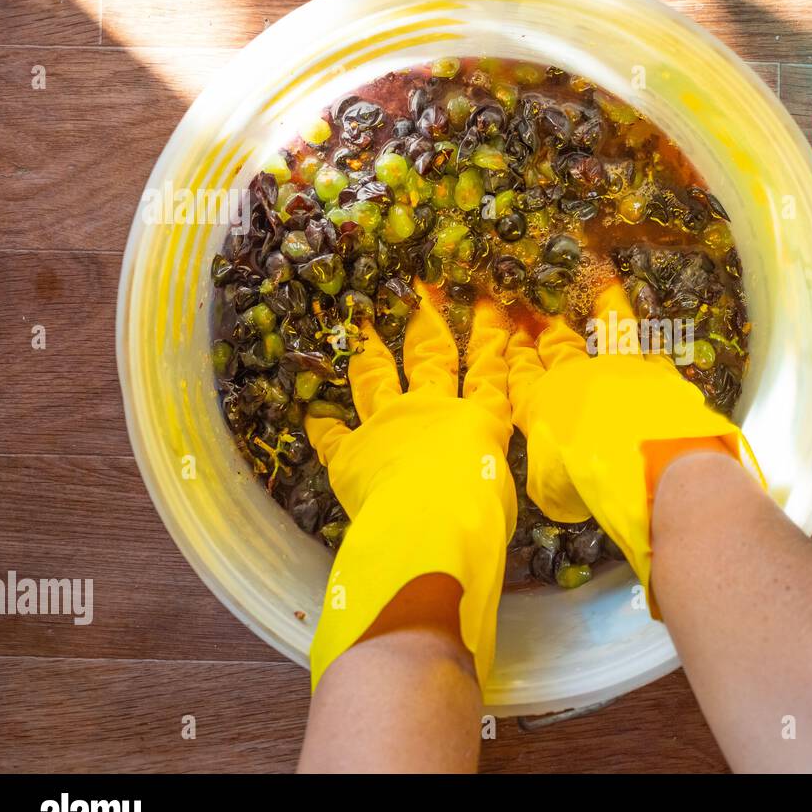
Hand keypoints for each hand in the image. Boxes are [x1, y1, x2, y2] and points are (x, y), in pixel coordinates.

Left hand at [304, 282, 514, 691]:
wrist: (433, 521)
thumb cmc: (482, 510)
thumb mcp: (501, 490)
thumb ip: (489, 475)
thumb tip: (484, 480)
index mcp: (479, 419)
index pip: (489, 371)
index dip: (491, 338)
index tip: (488, 305)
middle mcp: (432, 409)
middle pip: (429, 358)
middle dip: (425, 323)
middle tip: (417, 291)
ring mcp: (387, 424)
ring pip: (376, 379)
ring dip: (368, 352)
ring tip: (360, 325)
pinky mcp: (351, 452)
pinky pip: (331, 434)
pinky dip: (321, 423)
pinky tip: (309, 409)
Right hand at [505, 282, 759, 613]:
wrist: (636, 451)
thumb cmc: (580, 472)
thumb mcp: (553, 489)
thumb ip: (551, 477)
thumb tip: (558, 478)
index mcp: (541, 404)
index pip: (521, 375)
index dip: (514, 355)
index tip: (509, 334)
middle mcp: (576, 377)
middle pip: (557, 349)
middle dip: (544, 330)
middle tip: (535, 308)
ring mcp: (618, 367)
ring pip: (608, 330)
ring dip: (602, 308)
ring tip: (598, 282)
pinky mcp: (656, 370)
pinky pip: (650, 343)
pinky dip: (649, 329)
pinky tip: (653, 316)